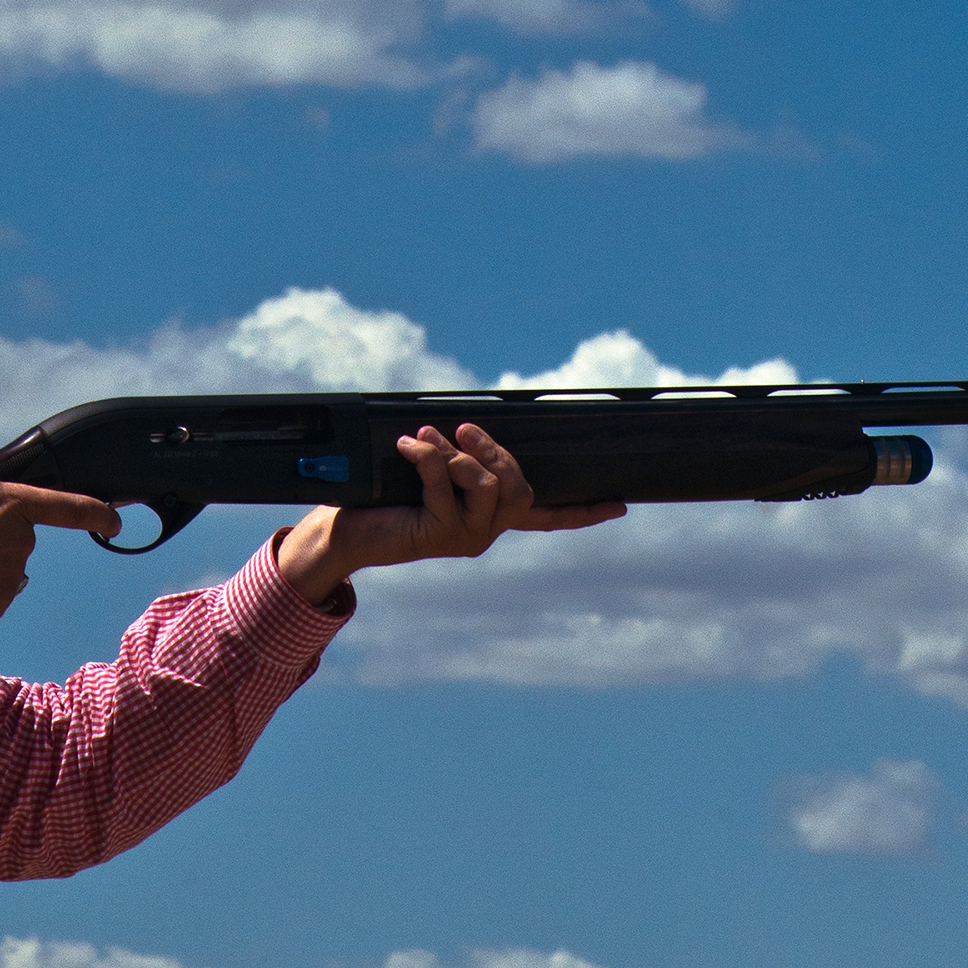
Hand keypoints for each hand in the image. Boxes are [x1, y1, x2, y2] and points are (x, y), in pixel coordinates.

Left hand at [274, 423, 623, 606]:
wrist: (347, 529)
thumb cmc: (385, 495)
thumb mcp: (430, 470)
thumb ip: (456, 456)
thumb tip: (468, 430)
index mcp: (489, 517)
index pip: (547, 517)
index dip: (582, 511)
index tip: (620, 504)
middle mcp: (483, 532)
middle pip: (519, 489)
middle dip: (495, 452)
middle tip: (465, 429)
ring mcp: (464, 538)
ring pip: (487, 487)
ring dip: (457, 455)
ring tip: (423, 438)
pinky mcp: (438, 534)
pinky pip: (445, 484)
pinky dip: (427, 456)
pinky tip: (407, 446)